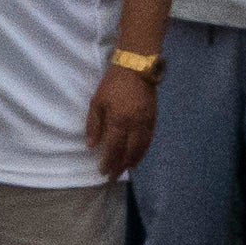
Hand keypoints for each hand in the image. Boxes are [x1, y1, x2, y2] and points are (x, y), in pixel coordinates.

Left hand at [80, 49, 157, 178]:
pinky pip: (149, 140)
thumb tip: (92, 145)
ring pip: (141, 148)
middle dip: (121, 166)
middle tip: (114, 177)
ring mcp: (146, 122)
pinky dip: (143, 151)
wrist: (137, 67)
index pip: (114, 148)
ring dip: (133, 161)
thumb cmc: (113, 83)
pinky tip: (138, 156)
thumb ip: (94, 124)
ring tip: (126, 169)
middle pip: (129, 152)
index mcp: (119, 121)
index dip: (109, 162)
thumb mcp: (97, 101)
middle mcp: (135, 125)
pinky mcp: (154, 118)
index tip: (103, 172)